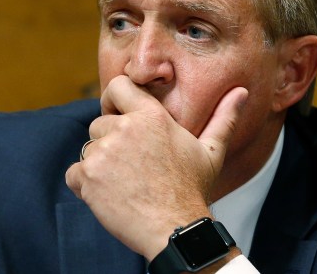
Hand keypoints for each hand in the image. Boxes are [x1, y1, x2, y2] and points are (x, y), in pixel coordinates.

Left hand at [65, 75, 247, 259]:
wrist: (175, 229)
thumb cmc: (192, 190)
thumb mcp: (211, 151)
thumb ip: (223, 117)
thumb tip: (241, 92)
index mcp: (151, 116)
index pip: (118, 86)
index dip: (113, 100)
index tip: (117, 114)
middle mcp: (124, 129)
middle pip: (99, 124)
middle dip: (110, 142)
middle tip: (132, 166)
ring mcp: (103, 153)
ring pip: (88, 149)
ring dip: (99, 165)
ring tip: (125, 183)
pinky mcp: (88, 176)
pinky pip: (74, 173)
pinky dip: (85, 185)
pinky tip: (110, 196)